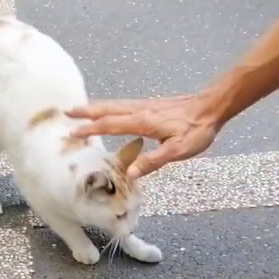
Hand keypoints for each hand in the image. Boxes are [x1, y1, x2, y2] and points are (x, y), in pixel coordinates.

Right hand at [66, 93, 222, 177]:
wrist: (211, 108)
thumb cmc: (196, 129)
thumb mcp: (177, 150)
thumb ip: (153, 161)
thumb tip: (130, 173)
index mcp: (143, 121)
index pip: (111, 125)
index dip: (91, 129)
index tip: (74, 132)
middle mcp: (140, 111)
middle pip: (108, 110)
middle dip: (87, 112)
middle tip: (67, 112)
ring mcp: (145, 106)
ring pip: (114, 105)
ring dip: (96, 108)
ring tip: (80, 110)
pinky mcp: (151, 106)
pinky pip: (123, 105)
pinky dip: (109, 107)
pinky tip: (109, 111)